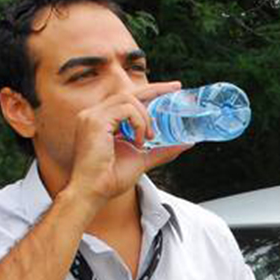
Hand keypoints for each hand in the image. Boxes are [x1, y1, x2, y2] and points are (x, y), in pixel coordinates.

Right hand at [66, 81, 190, 208]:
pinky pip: (125, 110)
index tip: (171, 89)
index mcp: (104, 120)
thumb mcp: (143, 159)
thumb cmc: (110, 178)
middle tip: (176, 88)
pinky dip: (138, 123)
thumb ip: (162, 150)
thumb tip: (186, 143)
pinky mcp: (95, 121)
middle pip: (129, 92)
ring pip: (129, 99)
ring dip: (146, 117)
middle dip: (155, 89)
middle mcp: (96, 113)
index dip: (150, 92)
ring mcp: (93, 115)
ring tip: (149, 138)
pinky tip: (138, 141)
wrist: (93, 191)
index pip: (128, 98)